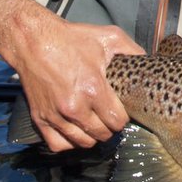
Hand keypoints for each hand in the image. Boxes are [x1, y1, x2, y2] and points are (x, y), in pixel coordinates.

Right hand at [14, 20, 144, 152]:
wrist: (33, 40)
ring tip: (93, 122)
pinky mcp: (40, 118)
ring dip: (92, 135)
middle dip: (109, 127)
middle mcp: (75, 107)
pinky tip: (74, 130)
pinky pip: (58, 144)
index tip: (120, 110)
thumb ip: (132, 50)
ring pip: (83, 142)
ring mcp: (56, 115)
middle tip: (108, 115)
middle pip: (102, 135)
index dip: (123, 117)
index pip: (118, 122)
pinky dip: (68, 142)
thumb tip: (148, 62)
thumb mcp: (108, 37)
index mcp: (94, 89)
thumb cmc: (70, 38)